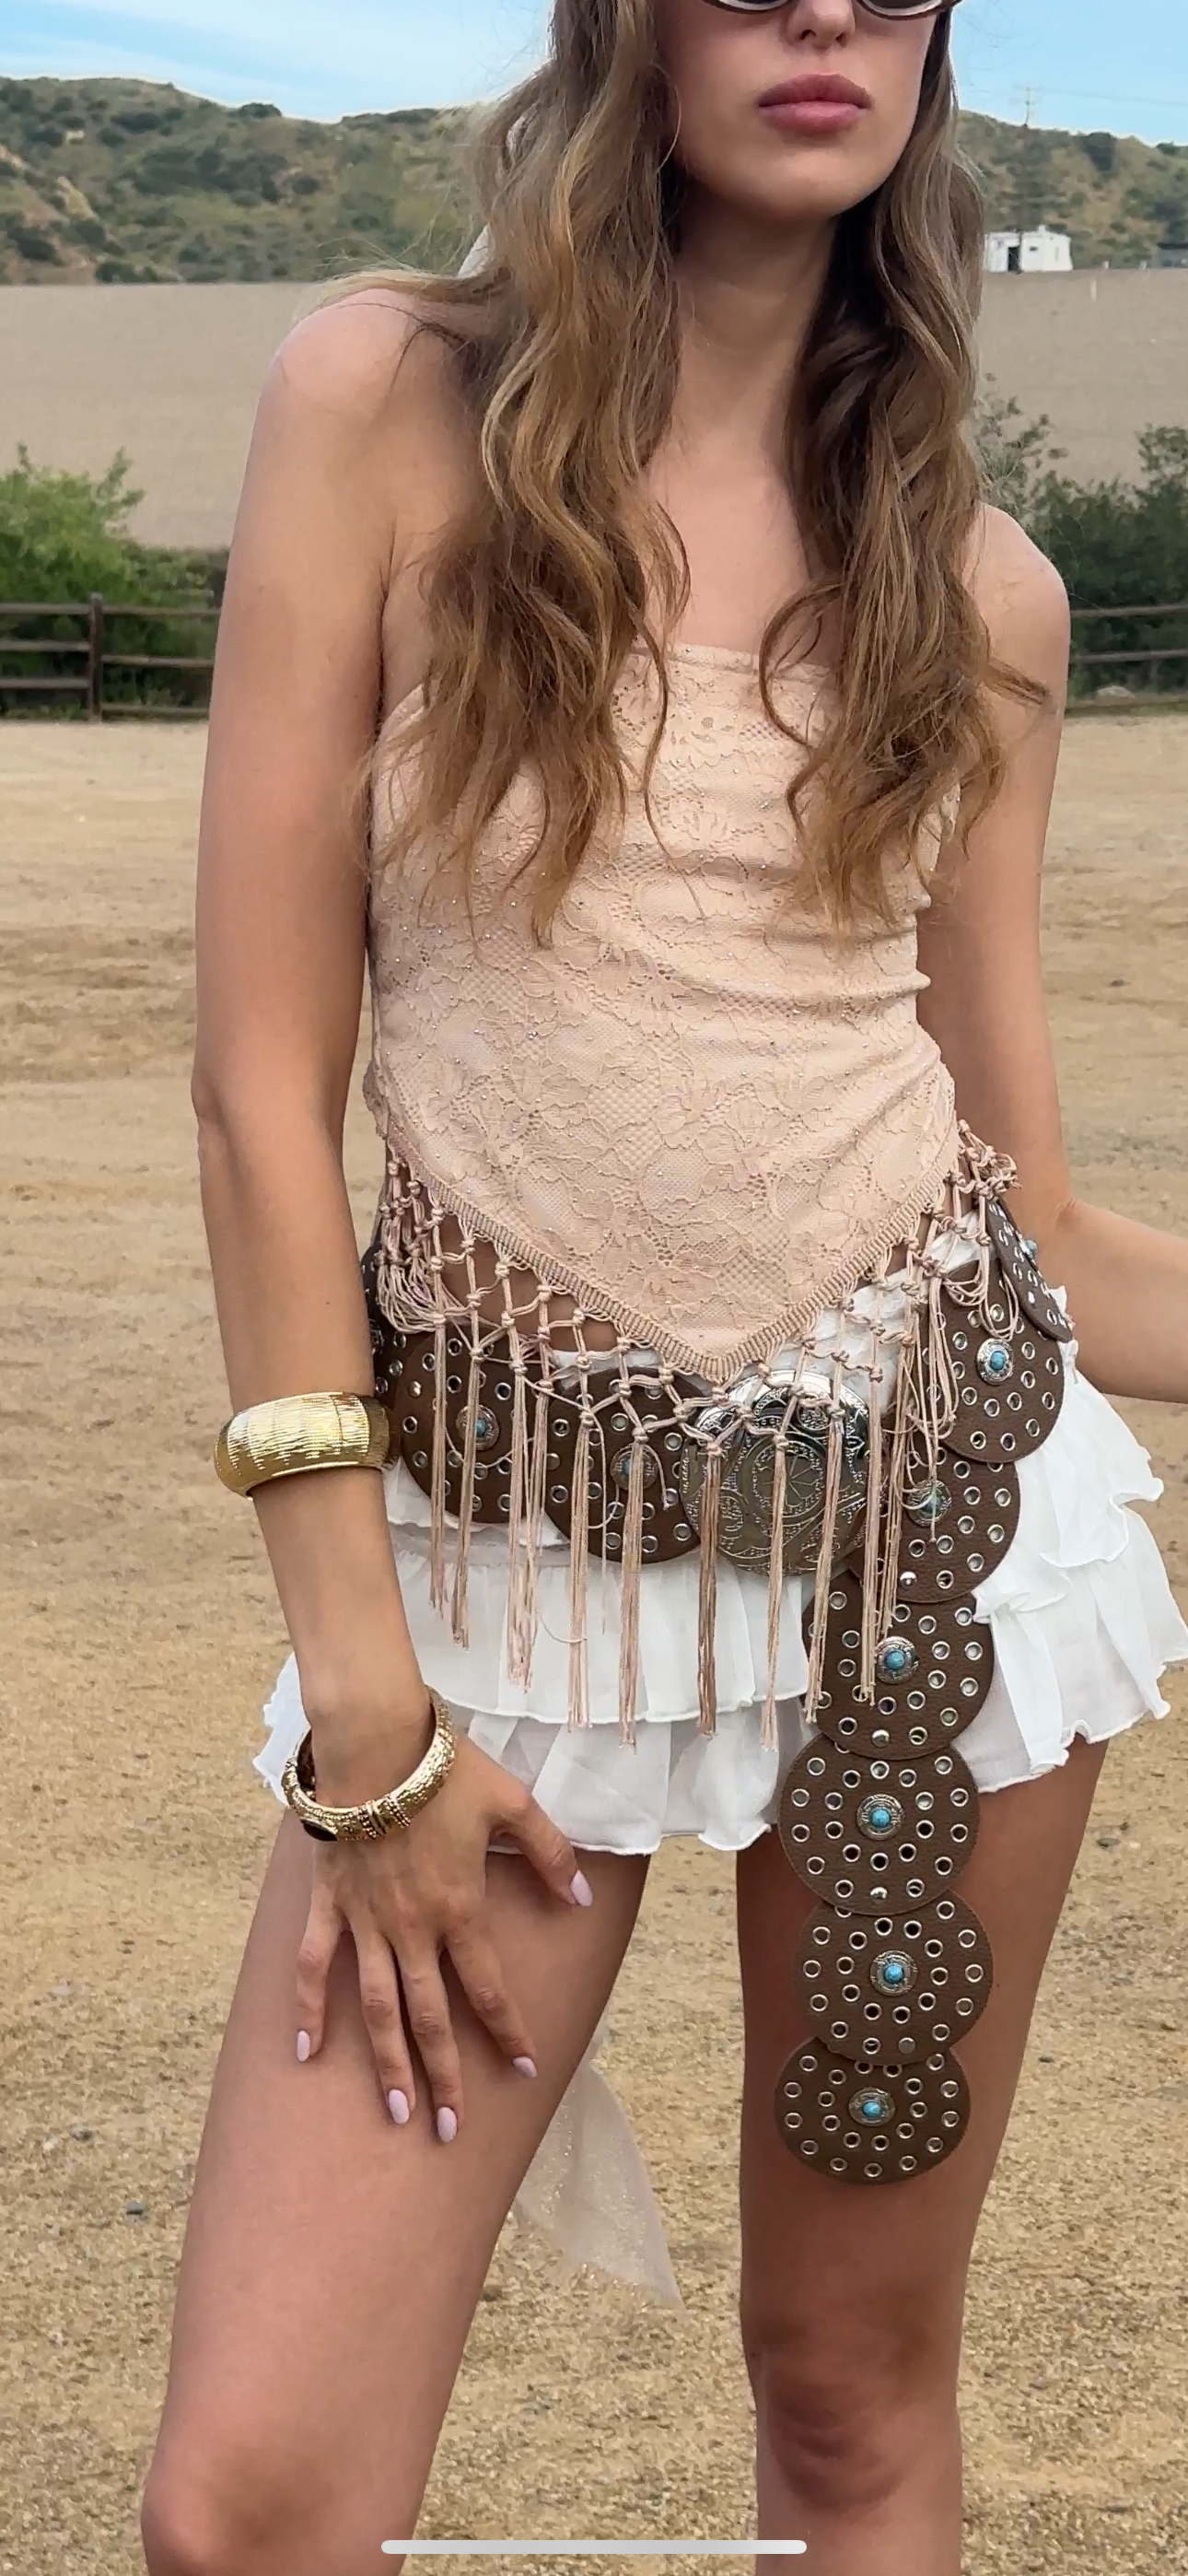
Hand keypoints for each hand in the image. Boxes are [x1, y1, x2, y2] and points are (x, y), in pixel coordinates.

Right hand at [291, 1731, 592, 2137]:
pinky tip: (304, 2052)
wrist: (374, 1745)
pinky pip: (316, 1966)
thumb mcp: (514, 1804)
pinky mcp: (330, 1906)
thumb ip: (550, 1853)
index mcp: (460, 1910)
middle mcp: (412, 1930)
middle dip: (444, 2077)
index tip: (526, 2070)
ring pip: (377, 2009)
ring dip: (387, 2063)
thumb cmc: (446, 1771)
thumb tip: (581, 1896)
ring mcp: (366, 1923)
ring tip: (396, 2112)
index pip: (489, 1988)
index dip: (508, 2032)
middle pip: (430, 2018)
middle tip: (451, 2131)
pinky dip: (309, 2009)